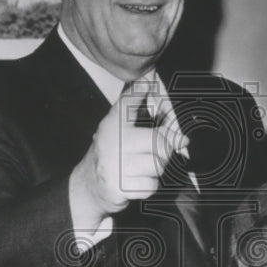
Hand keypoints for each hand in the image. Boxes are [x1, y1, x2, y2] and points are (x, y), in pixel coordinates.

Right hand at [70, 79, 188, 229]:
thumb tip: (176, 125)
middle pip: (160, 143)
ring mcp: (115, 164)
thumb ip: (143, 116)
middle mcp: (112, 140)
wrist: (90, 185)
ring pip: (158, 165)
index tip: (150, 79)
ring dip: (154, 170)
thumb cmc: (113, 154)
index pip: (129, 100)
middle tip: (150, 152)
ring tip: (138, 167)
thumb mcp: (120, 128)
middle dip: (163, 150)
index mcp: (113, 124)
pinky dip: (147, 186)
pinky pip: (151, 185)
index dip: (142, 88)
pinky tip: (134, 181)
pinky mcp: (118, 186)